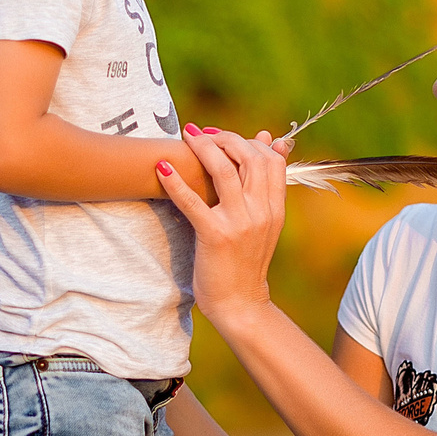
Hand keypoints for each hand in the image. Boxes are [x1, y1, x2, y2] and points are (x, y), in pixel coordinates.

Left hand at [157, 127, 290, 324]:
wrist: (240, 302)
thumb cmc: (246, 260)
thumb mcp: (265, 221)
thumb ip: (267, 185)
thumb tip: (270, 140)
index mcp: (275, 207)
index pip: (269, 159)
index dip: (247, 140)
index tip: (223, 136)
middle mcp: (261, 212)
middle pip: (248, 158)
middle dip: (223, 138)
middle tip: (200, 132)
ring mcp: (239, 224)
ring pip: (224, 172)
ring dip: (203, 148)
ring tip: (185, 136)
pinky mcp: (215, 236)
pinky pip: (192, 202)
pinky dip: (175, 182)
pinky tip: (161, 167)